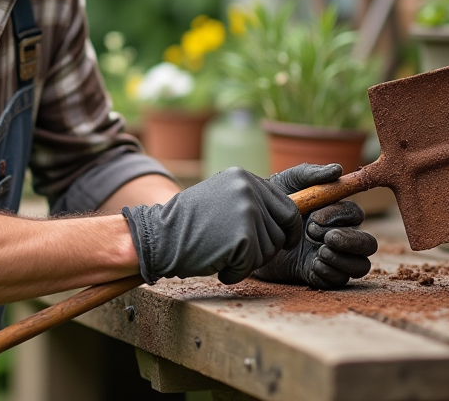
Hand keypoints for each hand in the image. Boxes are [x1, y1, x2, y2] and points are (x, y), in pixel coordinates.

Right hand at [121, 166, 301, 284]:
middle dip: (266, 248)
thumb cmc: (188, 224)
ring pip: (270, 251)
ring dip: (248, 261)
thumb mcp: (222, 197)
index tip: (286, 240)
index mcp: (244, 177)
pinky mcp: (243, 237)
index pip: (287, 206)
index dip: (288, 228)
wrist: (159, 236)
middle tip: (239, 251)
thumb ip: (249, 200)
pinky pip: (252, 265)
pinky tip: (218, 263)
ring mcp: (247, 211)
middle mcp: (248, 189)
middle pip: (282, 231)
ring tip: (221, 252)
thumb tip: (287, 216)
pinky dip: (236, 272)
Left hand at [252, 163, 377, 289]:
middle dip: (350, 241)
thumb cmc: (271, 202)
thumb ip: (310, 174)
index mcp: (335, 213)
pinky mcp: (319, 274)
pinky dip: (328, 273)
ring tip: (319, 252)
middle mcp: (339, 235)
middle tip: (323, 238)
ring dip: (343, 259)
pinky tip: (312, 264)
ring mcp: (331, 257)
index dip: (339, 216)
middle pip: (367, 243)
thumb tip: (338, 169)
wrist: (250, 231)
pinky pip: (339, 281)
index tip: (314, 218)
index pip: (355, 214)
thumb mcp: (287, 183)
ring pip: (360, 265)